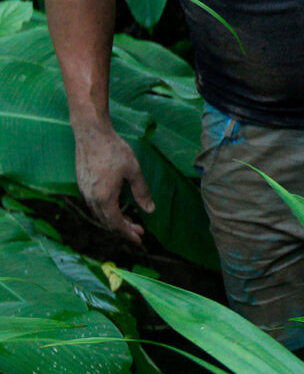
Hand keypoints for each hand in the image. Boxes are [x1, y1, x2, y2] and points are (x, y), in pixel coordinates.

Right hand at [74, 124, 153, 243]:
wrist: (91, 134)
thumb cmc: (114, 150)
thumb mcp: (133, 171)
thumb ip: (142, 192)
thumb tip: (150, 210)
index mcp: (104, 197)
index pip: (116, 223)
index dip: (128, 233)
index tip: (139, 239)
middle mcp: (91, 198)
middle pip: (107, 222)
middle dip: (123, 229)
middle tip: (139, 231)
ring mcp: (84, 191)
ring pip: (99, 214)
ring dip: (114, 220)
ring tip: (129, 221)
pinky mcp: (82, 184)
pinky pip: (94, 205)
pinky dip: (106, 211)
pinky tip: (115, 206)